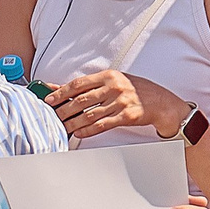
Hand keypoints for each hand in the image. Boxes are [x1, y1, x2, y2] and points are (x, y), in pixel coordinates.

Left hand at [49, 69, 190, 141]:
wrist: (161, 102)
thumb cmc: (135, 90)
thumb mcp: (114, 81)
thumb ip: (91, 85)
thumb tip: (63, 88)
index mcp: (109, 75)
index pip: (79, 84)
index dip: (61, 92)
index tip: (48, 99)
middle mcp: (114, 87)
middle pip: (81, 101)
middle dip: (63, 110)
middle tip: (51, 117)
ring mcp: (120, 102)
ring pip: (89, 115)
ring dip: (72, 123)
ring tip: (62, 127)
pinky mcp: (126, 116)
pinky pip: (101, 125)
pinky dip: (87, 130)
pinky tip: (78, 133)